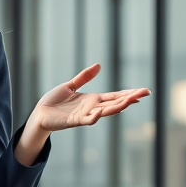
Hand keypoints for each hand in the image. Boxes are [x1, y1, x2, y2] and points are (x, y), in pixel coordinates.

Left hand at [14, 64, 150, 165]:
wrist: (39, 114)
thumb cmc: (54, 102)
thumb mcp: (71, 85)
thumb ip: (84, 77)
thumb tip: (99, 65)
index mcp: (92, 99)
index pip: (114, 96)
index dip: (128, 94)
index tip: (143, 91)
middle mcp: (92, 108)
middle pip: (115, 103)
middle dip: (130, 98)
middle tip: (146, 93)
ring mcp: (85, 115)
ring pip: (106, 111)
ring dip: (119, 106)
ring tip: (132, 100)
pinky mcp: (74, 121)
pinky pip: (87, 120)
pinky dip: (94, 117)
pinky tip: (101, 112)